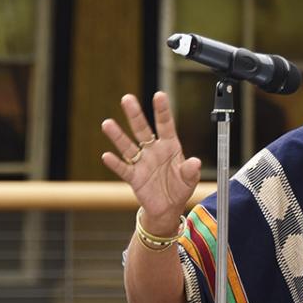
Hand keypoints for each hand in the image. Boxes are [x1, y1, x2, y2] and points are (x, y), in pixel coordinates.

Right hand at [101, 92, 201, 235]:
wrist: (168, 208)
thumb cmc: (180, 187)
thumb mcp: (189, 179)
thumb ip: (191, 170)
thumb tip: (195, 162)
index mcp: (169, 146)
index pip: (165, 125)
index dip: (162, 111)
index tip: (159, 95)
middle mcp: (153, 151)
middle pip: (142, 130)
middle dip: (135, 115)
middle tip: (127, 98)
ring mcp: (142, 163)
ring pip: (128, 147)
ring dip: (118, 136)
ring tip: (107, 123)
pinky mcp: (134, 178)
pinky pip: (123, 169)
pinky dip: (115, 163)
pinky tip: (107, 155)